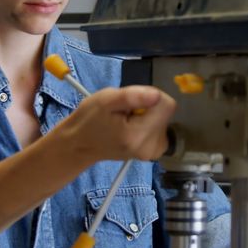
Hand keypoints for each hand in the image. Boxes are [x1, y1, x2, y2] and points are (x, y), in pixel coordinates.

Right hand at [54, 85, 175, 162]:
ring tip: (126, 120)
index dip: (151, 96)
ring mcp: (153, 152)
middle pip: (165, 112)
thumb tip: (157, 95)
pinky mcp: (153, 152)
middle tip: (125, 111)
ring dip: (147, 115)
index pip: (166, 105)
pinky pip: (160, 128)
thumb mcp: (105, 100)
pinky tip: (131, 127)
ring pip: (164, 119)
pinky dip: (148, 124)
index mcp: (139, 135)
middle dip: (148, 106)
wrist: (80, 145)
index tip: (132, 101)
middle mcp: (151, 148)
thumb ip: (132, 96)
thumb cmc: (89, 120)